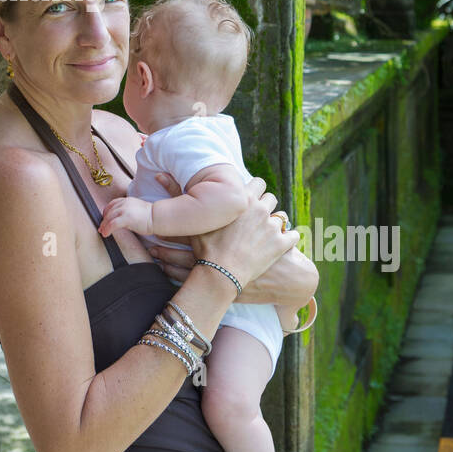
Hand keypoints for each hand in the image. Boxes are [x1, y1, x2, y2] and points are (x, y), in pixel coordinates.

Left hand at [99, 195, 153, 237]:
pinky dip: (107, 229)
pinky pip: (113, 224)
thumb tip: (119, 220)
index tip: (104, 219)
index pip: (112, 204)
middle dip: (104, 220)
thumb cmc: (150, 216)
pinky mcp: (126, 218)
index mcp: (127, 200)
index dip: (106, 212)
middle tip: (101, 228)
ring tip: (103, 232)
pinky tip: (106, 234)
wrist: (158, 217)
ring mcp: (125, 210)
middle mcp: (124, 203)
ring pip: (109, 218)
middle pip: (109, 211)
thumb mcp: (136, 210)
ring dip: (104, 226)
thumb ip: (127, 212)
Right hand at [147, 174, 298, 292]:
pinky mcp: (282, 244)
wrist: (221, 275)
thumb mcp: (191, 220)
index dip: (254, 190)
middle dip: (266, 204)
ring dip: (277, 221)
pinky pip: (294, 236)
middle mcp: (260, 208)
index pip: (257, 182)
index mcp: (242, 199)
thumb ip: (175, 195)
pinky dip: (290, 239)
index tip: (249, 198)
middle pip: (271, 197)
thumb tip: (158, 175)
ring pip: (282, 215)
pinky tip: (284, 244)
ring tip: (269, 230)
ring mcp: (273, 226)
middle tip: (259, 215)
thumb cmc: (205, 248)